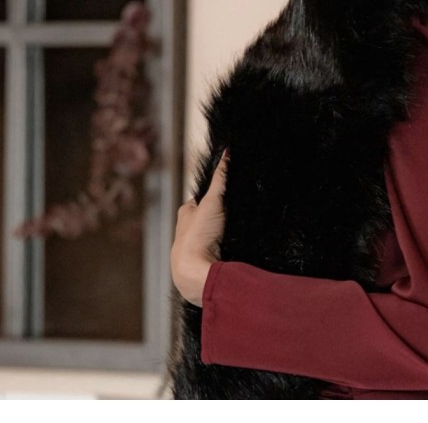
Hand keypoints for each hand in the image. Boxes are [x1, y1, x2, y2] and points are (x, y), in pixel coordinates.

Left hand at [170, 148, 229, 306]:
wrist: (196, 273)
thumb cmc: (197, 236)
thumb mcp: (212, 202)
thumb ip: (221, 179)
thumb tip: (226, 153)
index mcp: (185, 213)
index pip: (203, 197)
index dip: (217, 193)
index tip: (231, 190)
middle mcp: (188, 229)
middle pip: (210, 215)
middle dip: (223, 214)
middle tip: (239, 210)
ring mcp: (197, 246)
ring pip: (215, 233)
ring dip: (226, 232)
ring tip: (241, 228)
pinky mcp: (205, 260)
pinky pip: (219, 248)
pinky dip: (228, 245)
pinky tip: (237, 245)